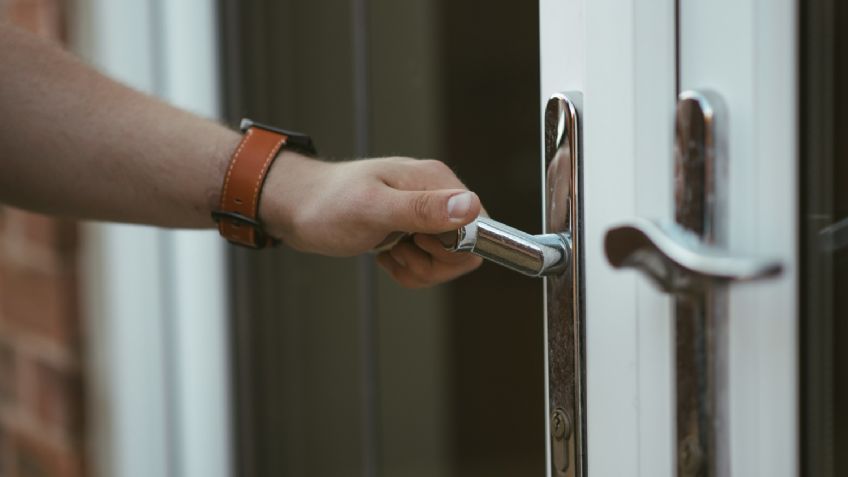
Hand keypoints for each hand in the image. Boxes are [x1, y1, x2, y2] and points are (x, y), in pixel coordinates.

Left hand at [260, 153, 483, 286]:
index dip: (455, 249)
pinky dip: (408, 269)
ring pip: (447, 262)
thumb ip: (422, 209)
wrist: (297, 208)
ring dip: (417, 268)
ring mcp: (425, 214)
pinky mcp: (413, 230)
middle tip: (399, 250)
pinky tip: (384, 256)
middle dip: (433, 264)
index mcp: (436, 181)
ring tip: (388, 251)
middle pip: (466, 249)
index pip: (480, 226)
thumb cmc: (328, 204)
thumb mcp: (374, 209)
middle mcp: (436, 195)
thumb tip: (470, 207)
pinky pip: (428, 265)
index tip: (420, 244)